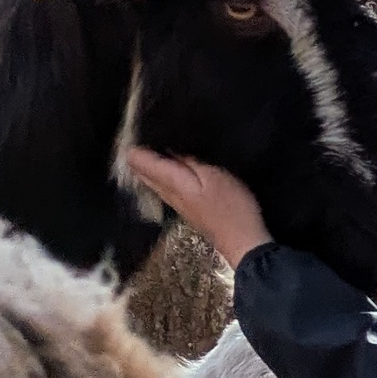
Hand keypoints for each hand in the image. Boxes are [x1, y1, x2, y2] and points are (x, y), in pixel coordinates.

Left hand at [125, 149, 270, 267]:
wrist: (243, 242)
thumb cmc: (232, 207)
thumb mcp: (215, 175)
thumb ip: (191, 162)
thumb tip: (170, 149)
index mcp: (173, 183)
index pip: (144, 164)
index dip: (137, 149)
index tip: (134, 135)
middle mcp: (169, 195)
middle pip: (144, 175)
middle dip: (139, 159)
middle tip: (138, 141)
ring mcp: (177, 206)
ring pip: (153, 184)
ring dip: (148, 169)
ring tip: (147, 152)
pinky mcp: (187, 211)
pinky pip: (164, 190)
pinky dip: (159, 177)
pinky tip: (165, 172)